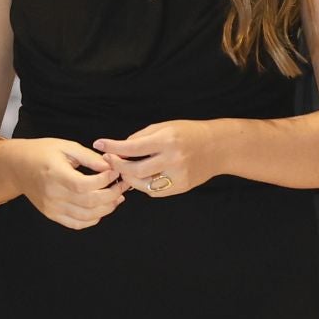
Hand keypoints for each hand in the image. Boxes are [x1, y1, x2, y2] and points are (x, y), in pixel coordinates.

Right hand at [0, 137, 125, 228]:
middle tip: (122, 185)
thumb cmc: (41, 152)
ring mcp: (52, 207)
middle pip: (90, 203)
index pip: (86, 185)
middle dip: (112, 194)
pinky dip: (93, 220)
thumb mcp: (65, 146)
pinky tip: (101, 209)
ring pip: (87, 216)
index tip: (115, 171)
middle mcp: (53, 194)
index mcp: (55, 174)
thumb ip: (89, 157)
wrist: (17, 166)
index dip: (106, 180)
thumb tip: (110, 166)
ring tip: (116, 197)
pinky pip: (77, 224)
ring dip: (107, 208)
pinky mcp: (52, 214)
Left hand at [95, 120, 216, 198]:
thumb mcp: (164, 127)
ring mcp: (178, 176)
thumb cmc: (188, 133)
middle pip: (135, 170)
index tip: (99, 144)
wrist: (219, 147)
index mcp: (167, 140)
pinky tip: (141, 177)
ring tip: (124, 169)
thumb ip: (141, 138)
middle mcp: (173, 159)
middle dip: (117, 166)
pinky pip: (155, 191)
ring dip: (128, 178)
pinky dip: (144, 185)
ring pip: (143, 185)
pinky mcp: (182, 187)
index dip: (112, 147)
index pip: (132, 147)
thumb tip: (118, 148)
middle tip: (109, 160)